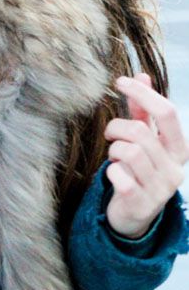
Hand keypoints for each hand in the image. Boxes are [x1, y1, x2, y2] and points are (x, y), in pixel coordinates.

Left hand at [104, 73, 188, 238]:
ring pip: (129, 151)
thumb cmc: (139, 168)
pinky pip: (119, 176)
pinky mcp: (141, 204)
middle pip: (140, 131)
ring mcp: (160, 189)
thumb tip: (142, 75)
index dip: (142, 93)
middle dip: (117, 128)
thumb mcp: (145, 139)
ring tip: (115, 158)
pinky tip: (114, 176)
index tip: (120, 81)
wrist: (135, 214)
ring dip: (114, 150)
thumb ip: (143, 110)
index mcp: (179, 148)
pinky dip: (111, 172)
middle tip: (111, 135)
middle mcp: (175, 169)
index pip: (167, 112)